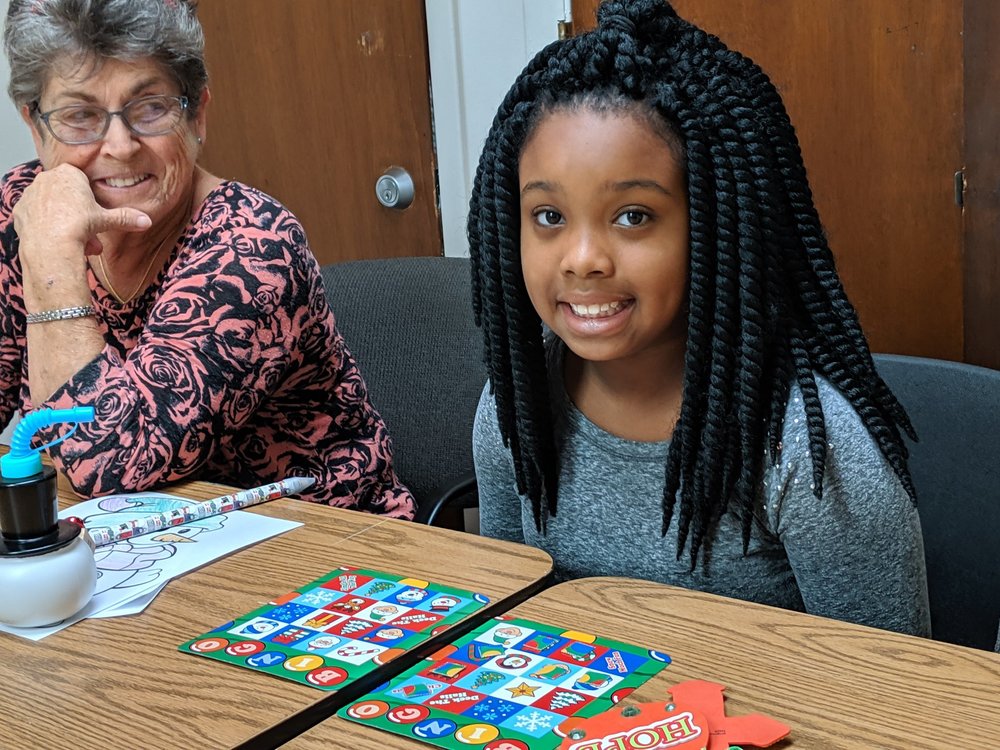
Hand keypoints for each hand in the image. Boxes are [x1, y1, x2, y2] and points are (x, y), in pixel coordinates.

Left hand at [13, 163, 151, 253]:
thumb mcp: (107, 220)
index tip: (94, 213)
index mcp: (69, 174)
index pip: (81, 180)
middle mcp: (46, 179)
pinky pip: (37, 216)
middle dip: (79, 216)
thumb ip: (126, 217)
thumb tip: (146, 221)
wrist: (51, 245)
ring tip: (77, 243)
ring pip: (52, 207)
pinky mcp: (21, 210)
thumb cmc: (78, 227)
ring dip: (65, 223)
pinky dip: (47, 226)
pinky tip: (56, 239)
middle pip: (67, 195)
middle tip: (89, 233)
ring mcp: (31, 194)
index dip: (89, 199)